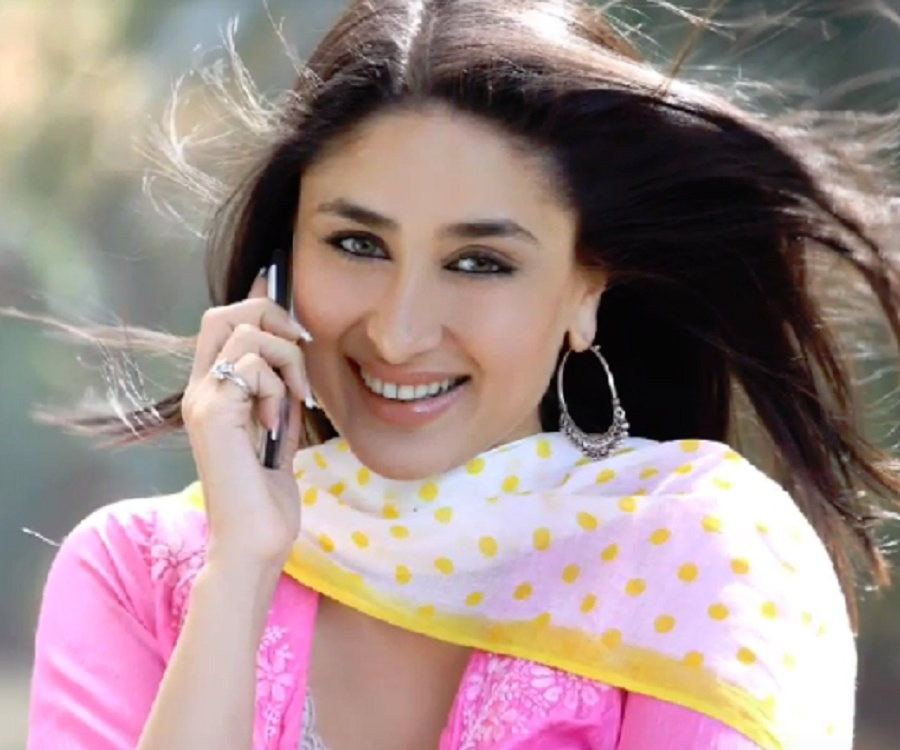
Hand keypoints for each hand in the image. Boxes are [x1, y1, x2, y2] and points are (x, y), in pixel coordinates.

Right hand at [181, 269, 313, 569]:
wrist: (253, 541)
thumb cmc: (265, 497)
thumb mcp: (278, 430)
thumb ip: (278, 391)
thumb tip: (294, 349)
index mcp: (212, 393)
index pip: (225, 324)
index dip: (263, 311)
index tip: (299, 335)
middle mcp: (200, 391)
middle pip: (226, 313)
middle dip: (274, 320)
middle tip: (300, 354)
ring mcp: (203, 400)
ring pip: (247, 333)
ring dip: (286, 359)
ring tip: (294, 400)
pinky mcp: (213, 414)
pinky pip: (252, 366)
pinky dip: (277, 387)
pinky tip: (276, 424)